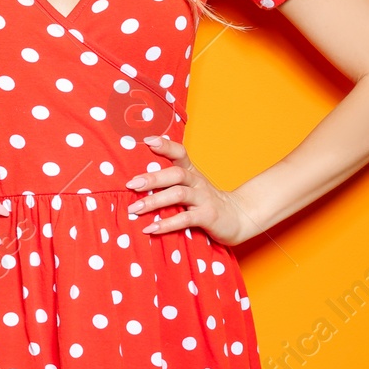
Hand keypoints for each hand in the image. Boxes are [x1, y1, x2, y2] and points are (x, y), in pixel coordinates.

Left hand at [125, 135, 262, 245]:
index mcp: (191, 172)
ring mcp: (204, 198)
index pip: (180, 153)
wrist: (238, 217)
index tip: (147, 141)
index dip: (165, 145)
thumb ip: (170, 183)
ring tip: (135, 209)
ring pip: (178, 194)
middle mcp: (197, 182)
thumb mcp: (190, 187)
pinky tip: (151, 228)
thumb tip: (136, 182)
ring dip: (154, 201)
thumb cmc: (205, 201)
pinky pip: (185, 219)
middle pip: (175, 174)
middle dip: (152, 178)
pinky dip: (166, 224)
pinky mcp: (208, 216)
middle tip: (131, 184)